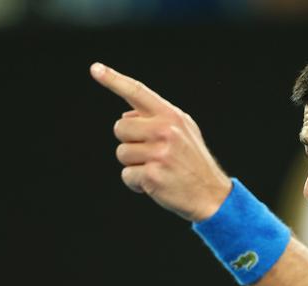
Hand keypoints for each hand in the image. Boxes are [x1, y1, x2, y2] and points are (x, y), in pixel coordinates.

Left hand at [90, 62, 231, 221]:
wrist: (211, 194)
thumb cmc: (194, 163)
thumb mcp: (185, 132)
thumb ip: (158, 119)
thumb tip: (126, 116)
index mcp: (172, 117)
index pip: (138, 92)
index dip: (114, 80)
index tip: (96, 69)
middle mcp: (165, 131)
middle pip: (120, 128)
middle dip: (130, 142)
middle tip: (152, 154)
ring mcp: (158, 153)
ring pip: (122, 153)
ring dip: (134, 164)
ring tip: (157, 169)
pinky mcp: (152, 175)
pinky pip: (127, 175)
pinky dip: (137, 183)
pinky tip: (155, 184)